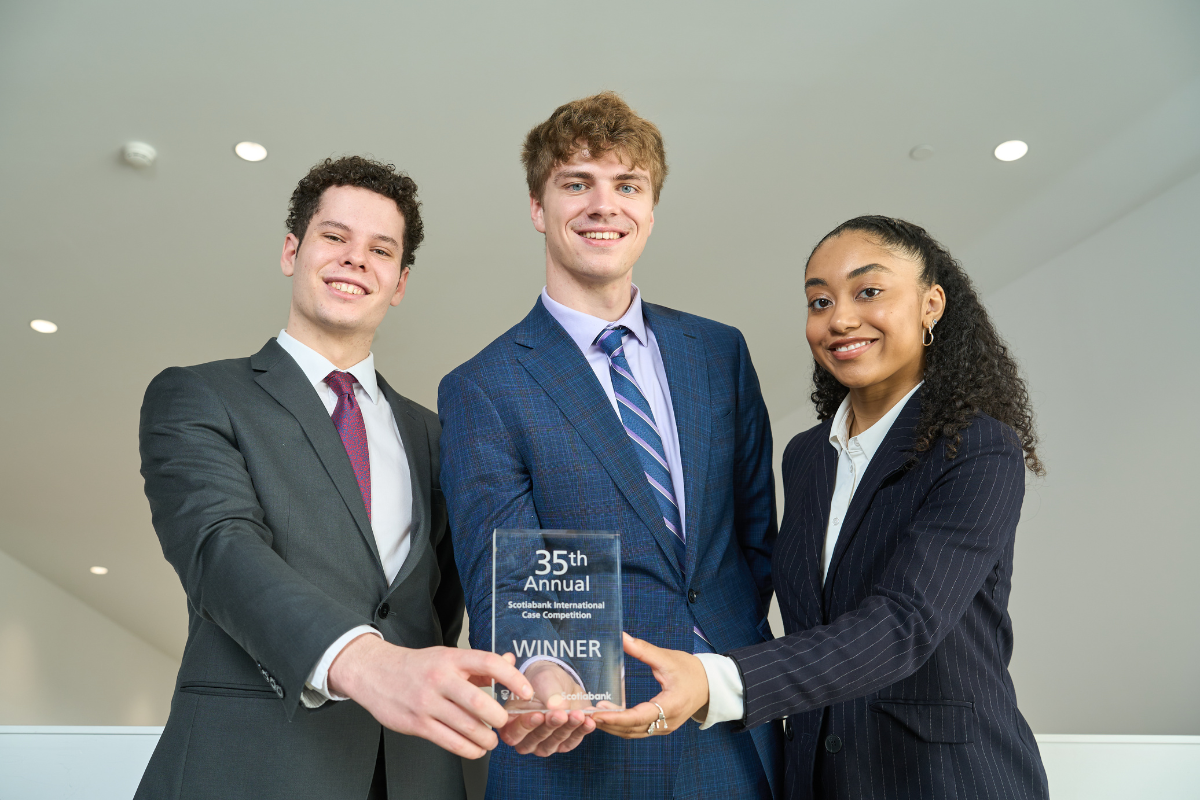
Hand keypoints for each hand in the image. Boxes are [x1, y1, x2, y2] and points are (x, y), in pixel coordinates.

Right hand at [327, 634, 533, 758]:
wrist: (375, 673)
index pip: (488, 663)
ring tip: (492, 741)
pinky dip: (468, 749)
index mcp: (451, 658)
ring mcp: (427, 702)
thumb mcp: (447, 656)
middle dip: (499, 717)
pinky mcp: (417, 723)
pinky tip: (475, 749)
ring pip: (466, 726)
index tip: (526, 690)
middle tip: (505, 722)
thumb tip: (511, 662)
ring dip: (486, 738)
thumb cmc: (417, 666)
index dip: (512, 678)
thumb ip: (479, 663)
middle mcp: (440, 678)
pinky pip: (449, 741)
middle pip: (479, 701)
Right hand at [495, 661, 595, 755]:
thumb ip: (549, 695)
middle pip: (535, 740)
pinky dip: (581, 732)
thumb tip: (557, 707)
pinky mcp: (563, 743)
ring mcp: (544, 743)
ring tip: (578, 715)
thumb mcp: (544, 681)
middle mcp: (526, 737)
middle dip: (550, 726)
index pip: (513, 733)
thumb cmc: (544, 681)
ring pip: (554, 742)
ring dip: (567, 729)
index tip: (539, 714)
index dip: (525, 726)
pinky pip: (571, 742)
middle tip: (561, 714)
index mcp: (512, 722)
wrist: (561, 682)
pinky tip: (589, 722)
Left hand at [592, 632, 708, 738]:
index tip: (597, 713)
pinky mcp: (662, 727)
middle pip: (632, 729)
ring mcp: (665, 727)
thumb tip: (621, 637)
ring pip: (634, 733)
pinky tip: (609, 715)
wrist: (711, 684)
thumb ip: (643, 650)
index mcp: (670, 705)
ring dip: (613, 726)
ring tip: (593, 714)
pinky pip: (639, 730)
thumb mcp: (667, 658)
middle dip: (608, 723)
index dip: (616, 717)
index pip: (638, 717)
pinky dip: (623, 725)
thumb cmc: (691, 671)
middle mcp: (667, 722)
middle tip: (586, 714)